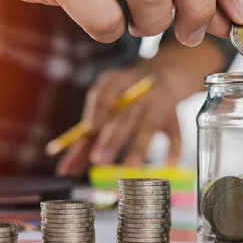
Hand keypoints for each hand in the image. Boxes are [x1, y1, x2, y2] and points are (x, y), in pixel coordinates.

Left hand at [56, 68, 181, 175]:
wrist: (164, 74)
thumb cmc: (125, 96)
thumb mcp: (106, 104)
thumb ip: (89, 133)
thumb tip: (67, 167)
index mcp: (115, 81)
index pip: (102, 97)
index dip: (95, 114)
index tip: (87, 133)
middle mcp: (138, 89)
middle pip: (124, 116)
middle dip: (111, 138)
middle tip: (98, 159)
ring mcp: (158, 101)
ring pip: (149, 125)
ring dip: (139, 146)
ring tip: (129, 168)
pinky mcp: (174, 114)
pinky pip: (175, 131)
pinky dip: (173, 148)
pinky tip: (168, 165)